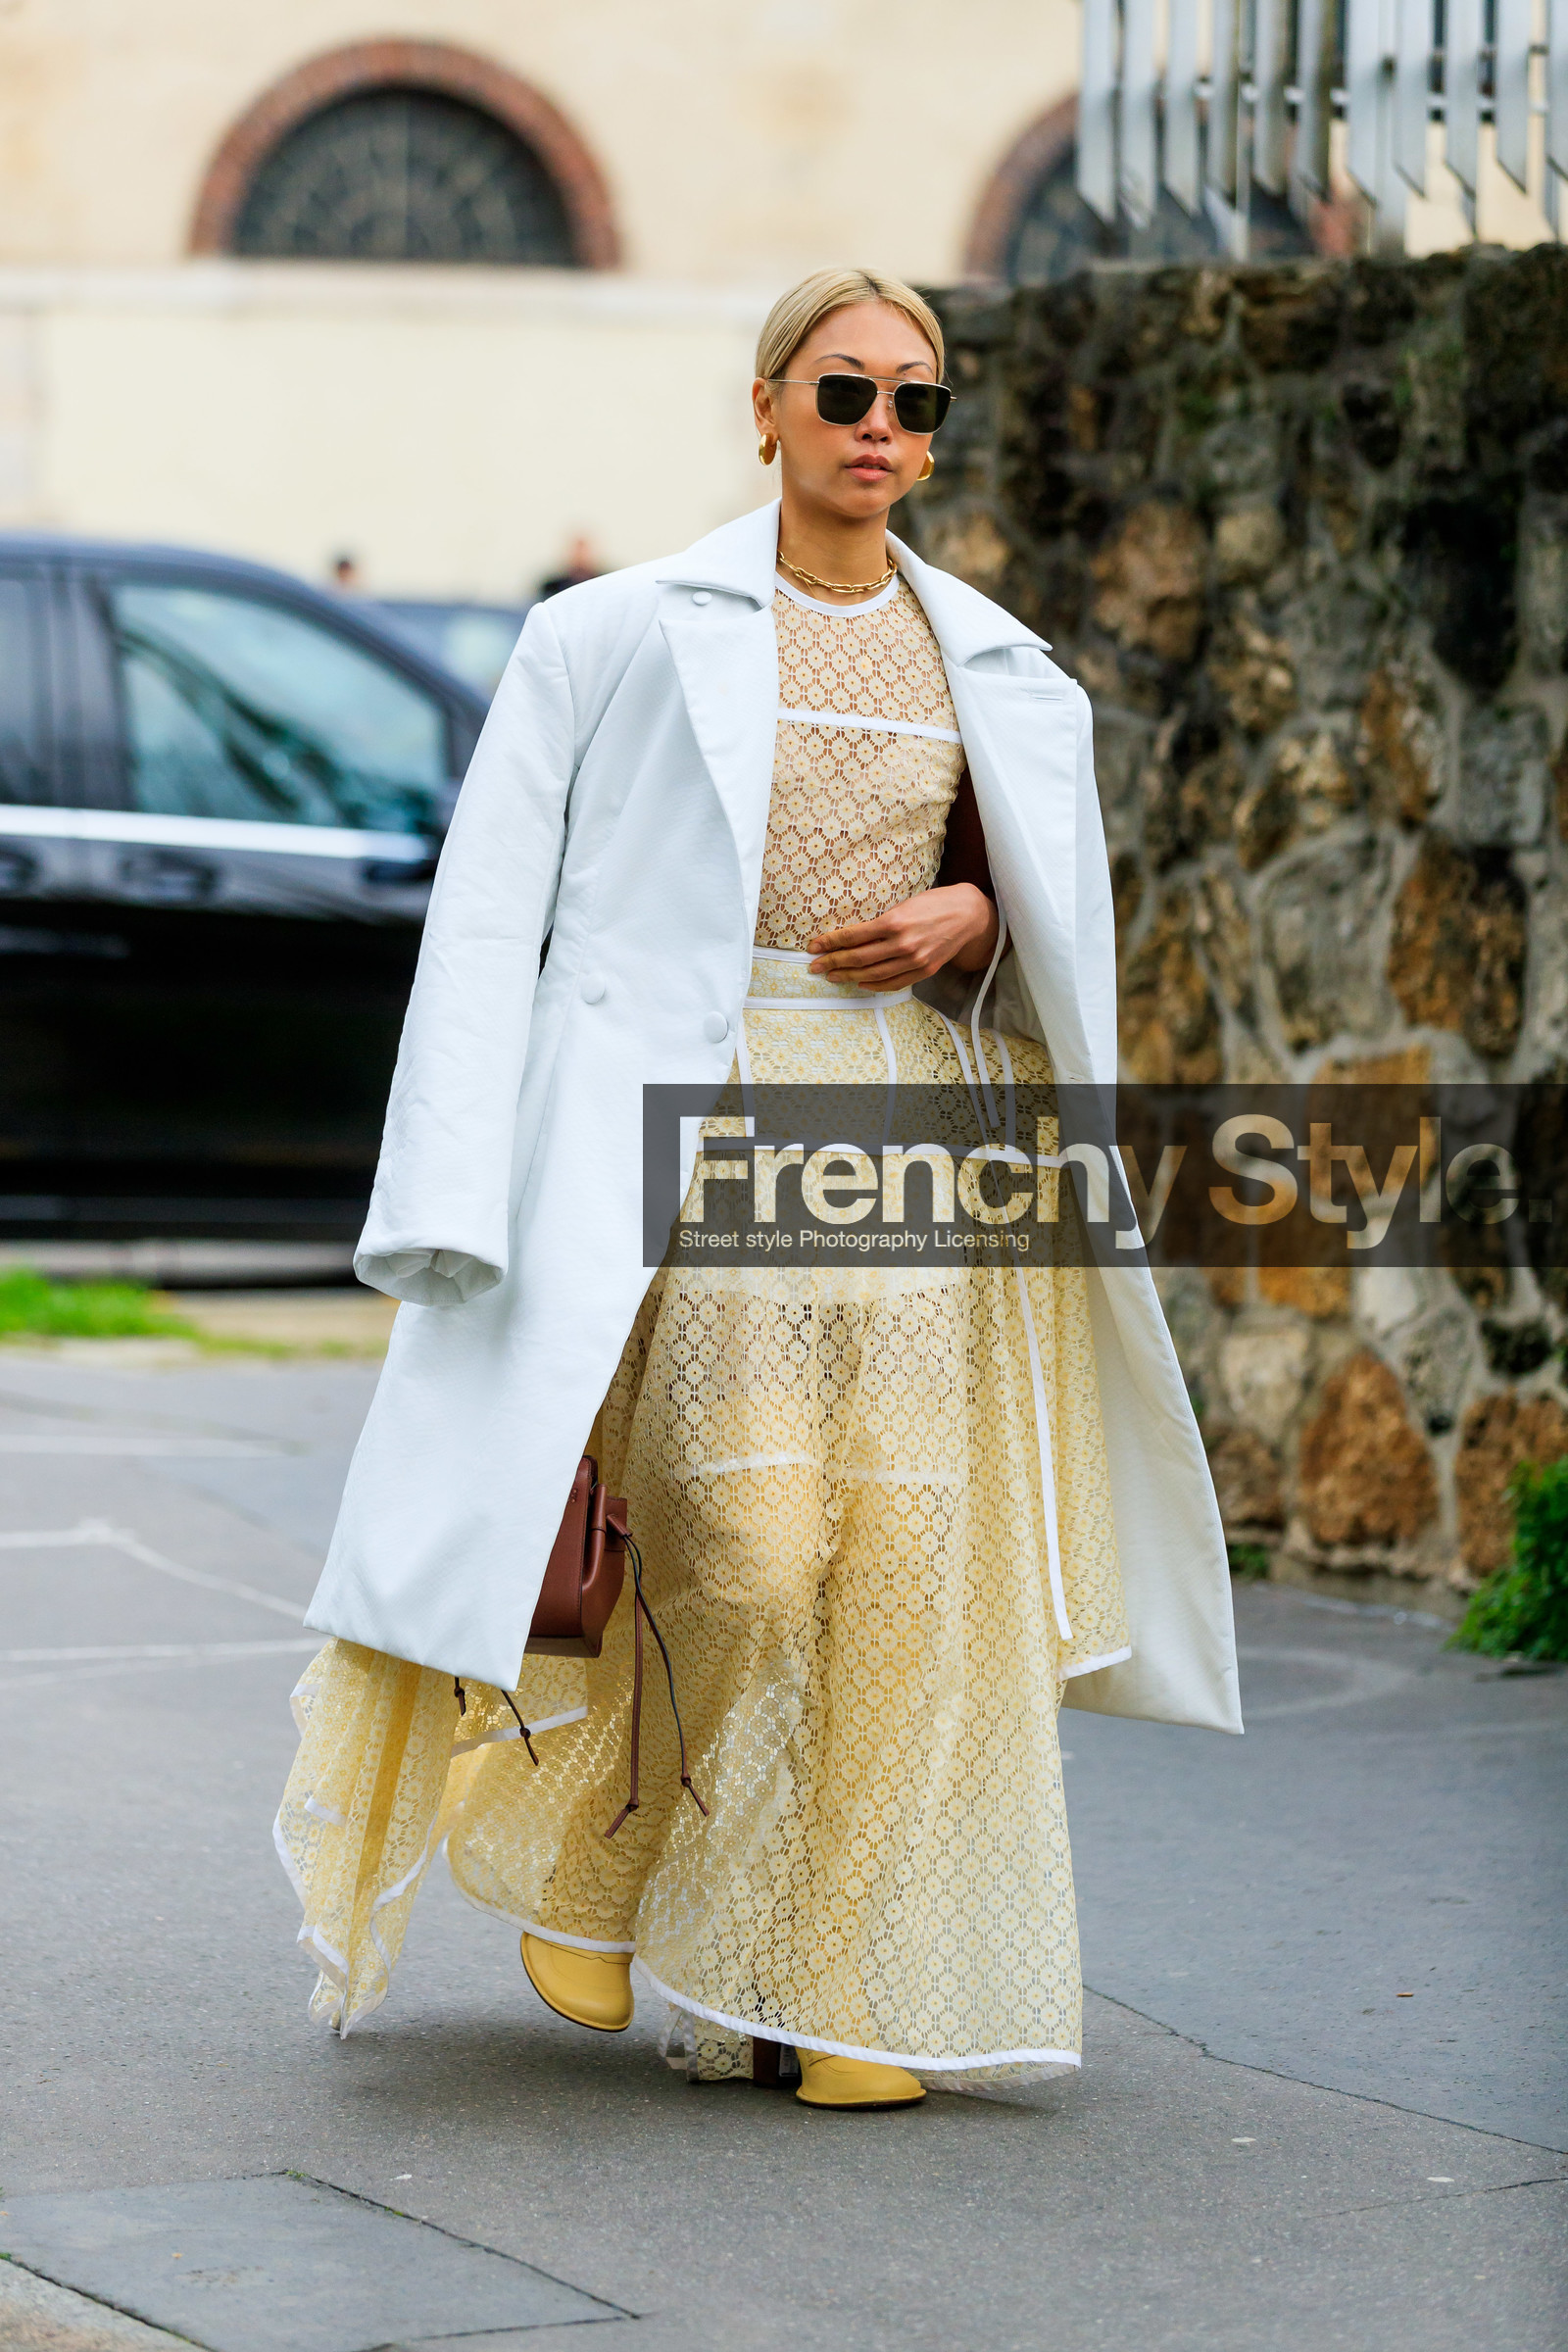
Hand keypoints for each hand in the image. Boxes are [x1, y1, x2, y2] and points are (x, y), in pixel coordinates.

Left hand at [807, 884, 999, 990]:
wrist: (968, 916)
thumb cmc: (934, 903)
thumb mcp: (904, 904)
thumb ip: (881, 922)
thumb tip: (853, 936)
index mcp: (894, 921)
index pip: (853, 936)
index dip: (830, 942)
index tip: (814, 946)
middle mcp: (902, 943)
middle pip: (858, 957)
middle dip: (832, 962)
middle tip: (815, 966)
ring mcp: (914, 960)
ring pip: (872, 974)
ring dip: (848, 976)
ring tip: (831, 976)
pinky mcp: (924, 970)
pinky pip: (893, 983)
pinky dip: (874, 985)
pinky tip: (860, 983)